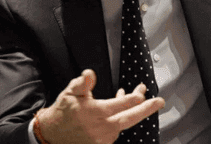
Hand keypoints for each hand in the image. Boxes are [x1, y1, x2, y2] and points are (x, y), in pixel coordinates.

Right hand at [38, 69, 164, 143]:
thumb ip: (82, 83)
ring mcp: (103, 138)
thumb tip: (89, 73)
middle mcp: (102, 127)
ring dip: (132, 111)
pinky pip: (117, 130)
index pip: (122, 104)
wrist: (51, 135)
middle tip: (159, 102)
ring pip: (124, 123)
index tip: (141, 92)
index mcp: (95, 112)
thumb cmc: (63, 111)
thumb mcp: (70, 93)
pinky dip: (120, 119)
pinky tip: (120, 111)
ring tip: (135, 98)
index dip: (134, 97)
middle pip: (131, 118)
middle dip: (147, 109)